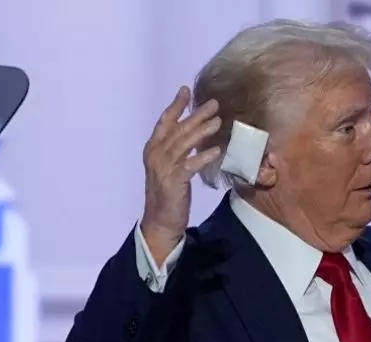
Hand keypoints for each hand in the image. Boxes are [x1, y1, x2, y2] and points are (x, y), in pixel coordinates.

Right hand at [140, 86, 221, 265]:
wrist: (160, 221)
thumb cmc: (168, 194)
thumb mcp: (171, 168)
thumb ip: (179, 151)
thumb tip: (196, 135)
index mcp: (153, 149)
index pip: (164, 122)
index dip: (176, 105)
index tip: (186, 90)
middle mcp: (155, 155)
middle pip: (177, 129)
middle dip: (195, 114)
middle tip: (214, 103)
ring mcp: (163, 168)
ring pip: (183, 144)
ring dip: (201, 131)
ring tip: (218, 121)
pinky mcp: (173, 182)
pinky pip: (189, 165)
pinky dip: (203, 157)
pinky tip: (217, 150)